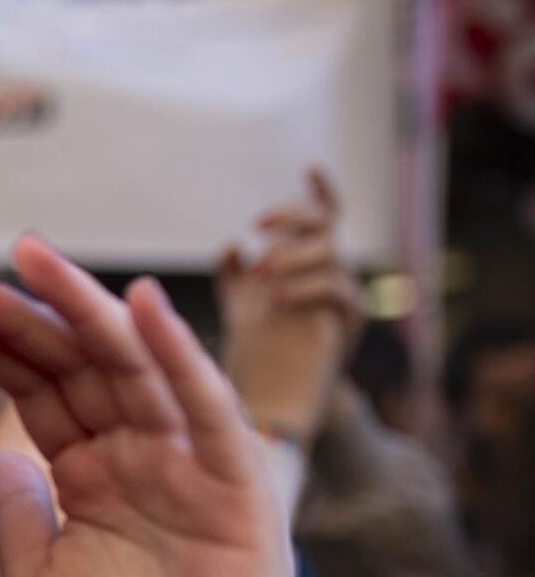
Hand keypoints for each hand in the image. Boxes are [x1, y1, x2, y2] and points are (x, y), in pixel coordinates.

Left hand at [0, 235, 293, 576]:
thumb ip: (18, 514)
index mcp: (93, 475)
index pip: (38, 390)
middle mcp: (142, 458)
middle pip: (76, 366)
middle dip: (18, 317)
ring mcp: (190, 466)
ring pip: (133, 367)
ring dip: (81, 309)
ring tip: (26, 257)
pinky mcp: (240, 488)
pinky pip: (205, 409)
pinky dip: (177, 355)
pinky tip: (137, 305)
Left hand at [218, 169, 363, 442]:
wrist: (278, 409)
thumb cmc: (260, 356)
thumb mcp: (242, 311)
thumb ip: (237, 280)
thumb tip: (233, 246)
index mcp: (308, 265)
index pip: (323, 217)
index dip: (320, 191)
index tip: (307, 167)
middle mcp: (330, 276)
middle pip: (328, 227)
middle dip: (296, 217)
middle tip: (261, 225)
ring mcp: (340, 300)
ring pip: (333, 257)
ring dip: (295, 256)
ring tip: (262, 273)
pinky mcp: (343, 327)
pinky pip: (340, 294)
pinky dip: (306, 289)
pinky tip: (274, 299)